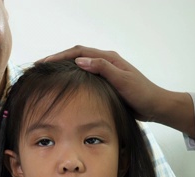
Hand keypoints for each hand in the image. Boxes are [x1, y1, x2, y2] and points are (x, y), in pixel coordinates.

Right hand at [37, 45, 162, 121]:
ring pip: (79, 67)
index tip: (44, 63)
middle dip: (57, 60)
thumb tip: (80, 61)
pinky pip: (85, 78)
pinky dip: (72, 79)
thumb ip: (103, 69)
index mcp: (109, 59)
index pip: (78, 52)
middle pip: (76, 56)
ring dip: (63, 69)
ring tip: (47, 75)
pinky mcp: (106, 84)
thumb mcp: (122, 81)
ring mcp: (105, 73)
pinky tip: (65, 87)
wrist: (155, 107)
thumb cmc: (141, 94)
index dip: (59, 56)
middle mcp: (106, 63)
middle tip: (39, 68)